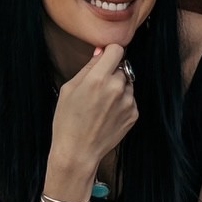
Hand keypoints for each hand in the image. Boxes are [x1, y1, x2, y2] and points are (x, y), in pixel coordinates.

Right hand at [47, 44, 137, 183]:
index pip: (117, 49)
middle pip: (122, 67)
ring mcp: (127, 102)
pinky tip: (108, 114)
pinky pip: (130, 99)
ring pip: (127, 83)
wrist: (78, 151)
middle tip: (97, 89)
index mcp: (98, 78)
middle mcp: (116, 88)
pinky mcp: (134, 114)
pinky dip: (122, 103)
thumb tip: (101, 51)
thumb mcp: (69, 89)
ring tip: (102, 104)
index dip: (110, 53)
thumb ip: (88, 68)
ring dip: (118, 88)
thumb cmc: (68, 120)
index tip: (104, 60)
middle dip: (112, 73)